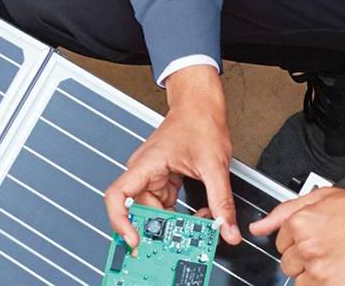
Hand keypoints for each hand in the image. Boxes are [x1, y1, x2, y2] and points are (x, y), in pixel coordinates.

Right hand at [103, 67, 238, 248]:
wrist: (203, 105)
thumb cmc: (201, 122)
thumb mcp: (214, 165)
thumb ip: (221, 201)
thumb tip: (227, 229)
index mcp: (146, 164)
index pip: (117, 197)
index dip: (120, 222)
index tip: (135, 239)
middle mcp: (144, 171)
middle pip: (141, 210)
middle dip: (162, 227)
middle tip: (183, 238)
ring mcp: (153, 176)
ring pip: (156, 210)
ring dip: (176, 221)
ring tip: (201, 222)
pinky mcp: (164, 179)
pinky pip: (166, 203)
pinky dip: (181, 212)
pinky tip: (201, 212)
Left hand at [251, 179, 344, 285]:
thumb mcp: (325, 197)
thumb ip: (285, 211)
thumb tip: (258, 227)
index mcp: (302, 222)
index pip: (280, 242)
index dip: (300, 239)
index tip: (320, 235)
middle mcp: (308, 247)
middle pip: (287, 264)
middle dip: (306, 258)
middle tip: (332, 246)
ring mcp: (320, 270)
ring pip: (300, 281)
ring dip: (315, 274)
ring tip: (339, 258)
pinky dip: (328, 283)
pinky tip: (344, 269)